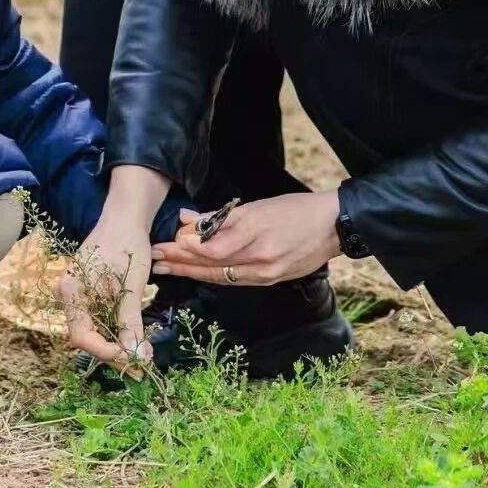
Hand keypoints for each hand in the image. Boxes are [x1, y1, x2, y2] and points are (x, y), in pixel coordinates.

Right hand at [59, 213, 153, 375]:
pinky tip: (134, 341)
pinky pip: (98, 321)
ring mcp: (77, 296)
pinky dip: (116, 333)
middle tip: (142, 369)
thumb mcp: (130, 285)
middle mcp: (68, 296)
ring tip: (141, 359)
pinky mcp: (88, 296)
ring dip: (116, 347)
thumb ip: (130, 322)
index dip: (107, 352)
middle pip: (86, 337)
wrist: (125, 217)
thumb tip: (139, 357)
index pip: (82, 336)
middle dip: (113, 355)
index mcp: (70, 291)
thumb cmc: (126, 244)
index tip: (134, 360)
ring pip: (93, 331)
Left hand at [152, 191, 341, 286]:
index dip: (184, 250)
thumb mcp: (257, 206)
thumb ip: (220, 217)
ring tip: (166, 269)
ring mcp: (266, 274)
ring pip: (220, 277)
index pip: (210, 249)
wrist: (333, 227)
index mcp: (255, 234)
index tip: (163, 244)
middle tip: (154, 260)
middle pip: (210, 266)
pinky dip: (212, 276)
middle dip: (179, 264)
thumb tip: (187, 220)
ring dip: (191, 273)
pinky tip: (195, 273)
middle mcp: (259, 259)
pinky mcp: (271, 281)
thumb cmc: (296, 210)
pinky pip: (234, 280)